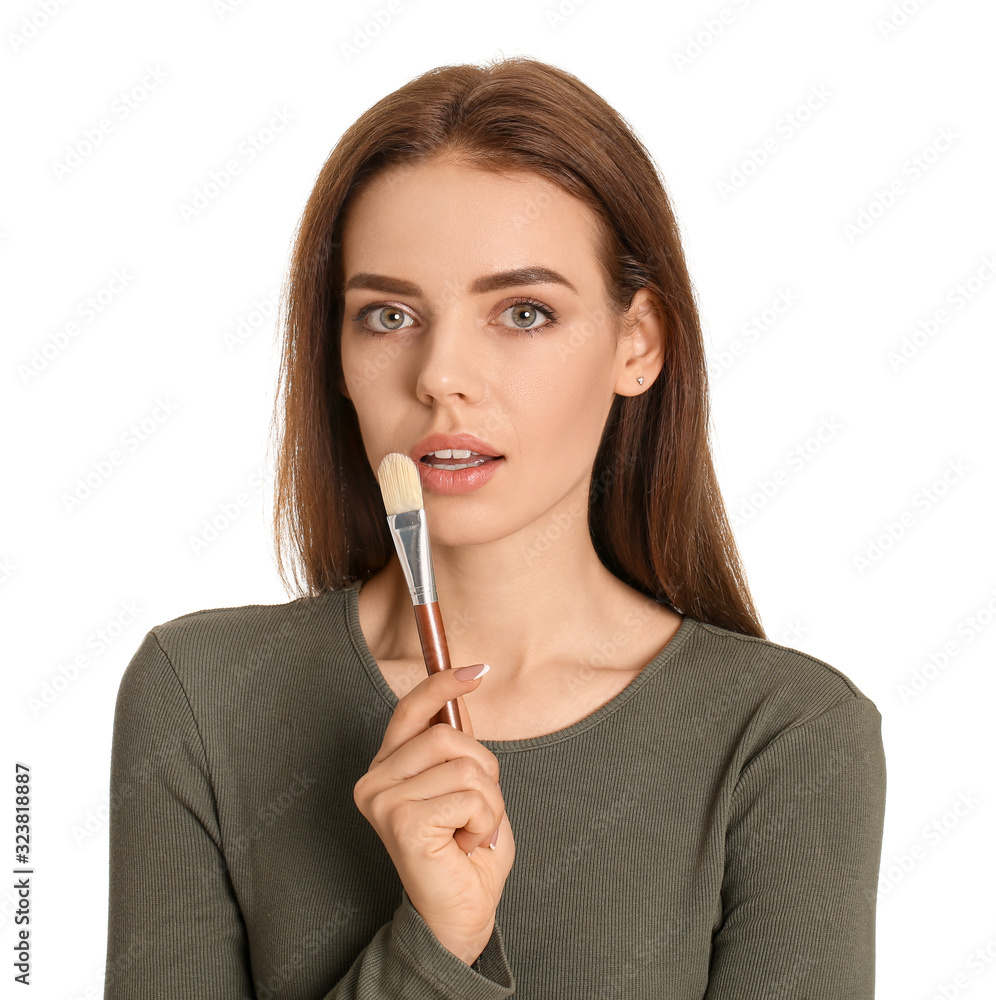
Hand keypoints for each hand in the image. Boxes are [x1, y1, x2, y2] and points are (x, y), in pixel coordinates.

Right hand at [353, 664, 514, 964]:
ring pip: (465, 766)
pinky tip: (467, 844)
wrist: (460, 915)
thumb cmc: (465, 852)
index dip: (442, 685)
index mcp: (387, 768)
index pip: (410, 711)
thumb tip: (461, 689)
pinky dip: (485, 821)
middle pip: (447, 735)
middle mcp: (374, 781)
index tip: (476, 671)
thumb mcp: (466, 785)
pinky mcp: (401, 821)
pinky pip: (470, 796)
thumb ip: (456, 744)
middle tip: (479, 809)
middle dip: (483, 769)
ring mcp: (383, 801)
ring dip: (489, 802)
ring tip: (472, 831)